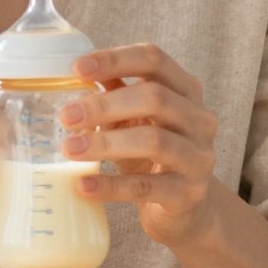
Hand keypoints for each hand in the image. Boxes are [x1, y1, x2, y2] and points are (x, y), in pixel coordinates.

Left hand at [61, 44, 219, 247]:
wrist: (186, 208)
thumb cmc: (154, 156)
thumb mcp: (136, 120)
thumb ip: (114, 94)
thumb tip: (74, 74)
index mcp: (186, 91)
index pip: (155, 60)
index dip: (115, 60)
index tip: (76, 69)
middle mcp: (200, 119)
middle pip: (155, 98)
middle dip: (105, 105)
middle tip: (67, 116)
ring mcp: (198, 157)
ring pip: (154, 141)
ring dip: (106, 143)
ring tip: (70, 149)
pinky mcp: (189, 193)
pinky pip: (145, 186)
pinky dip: (111, 186)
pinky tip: (84, 184)